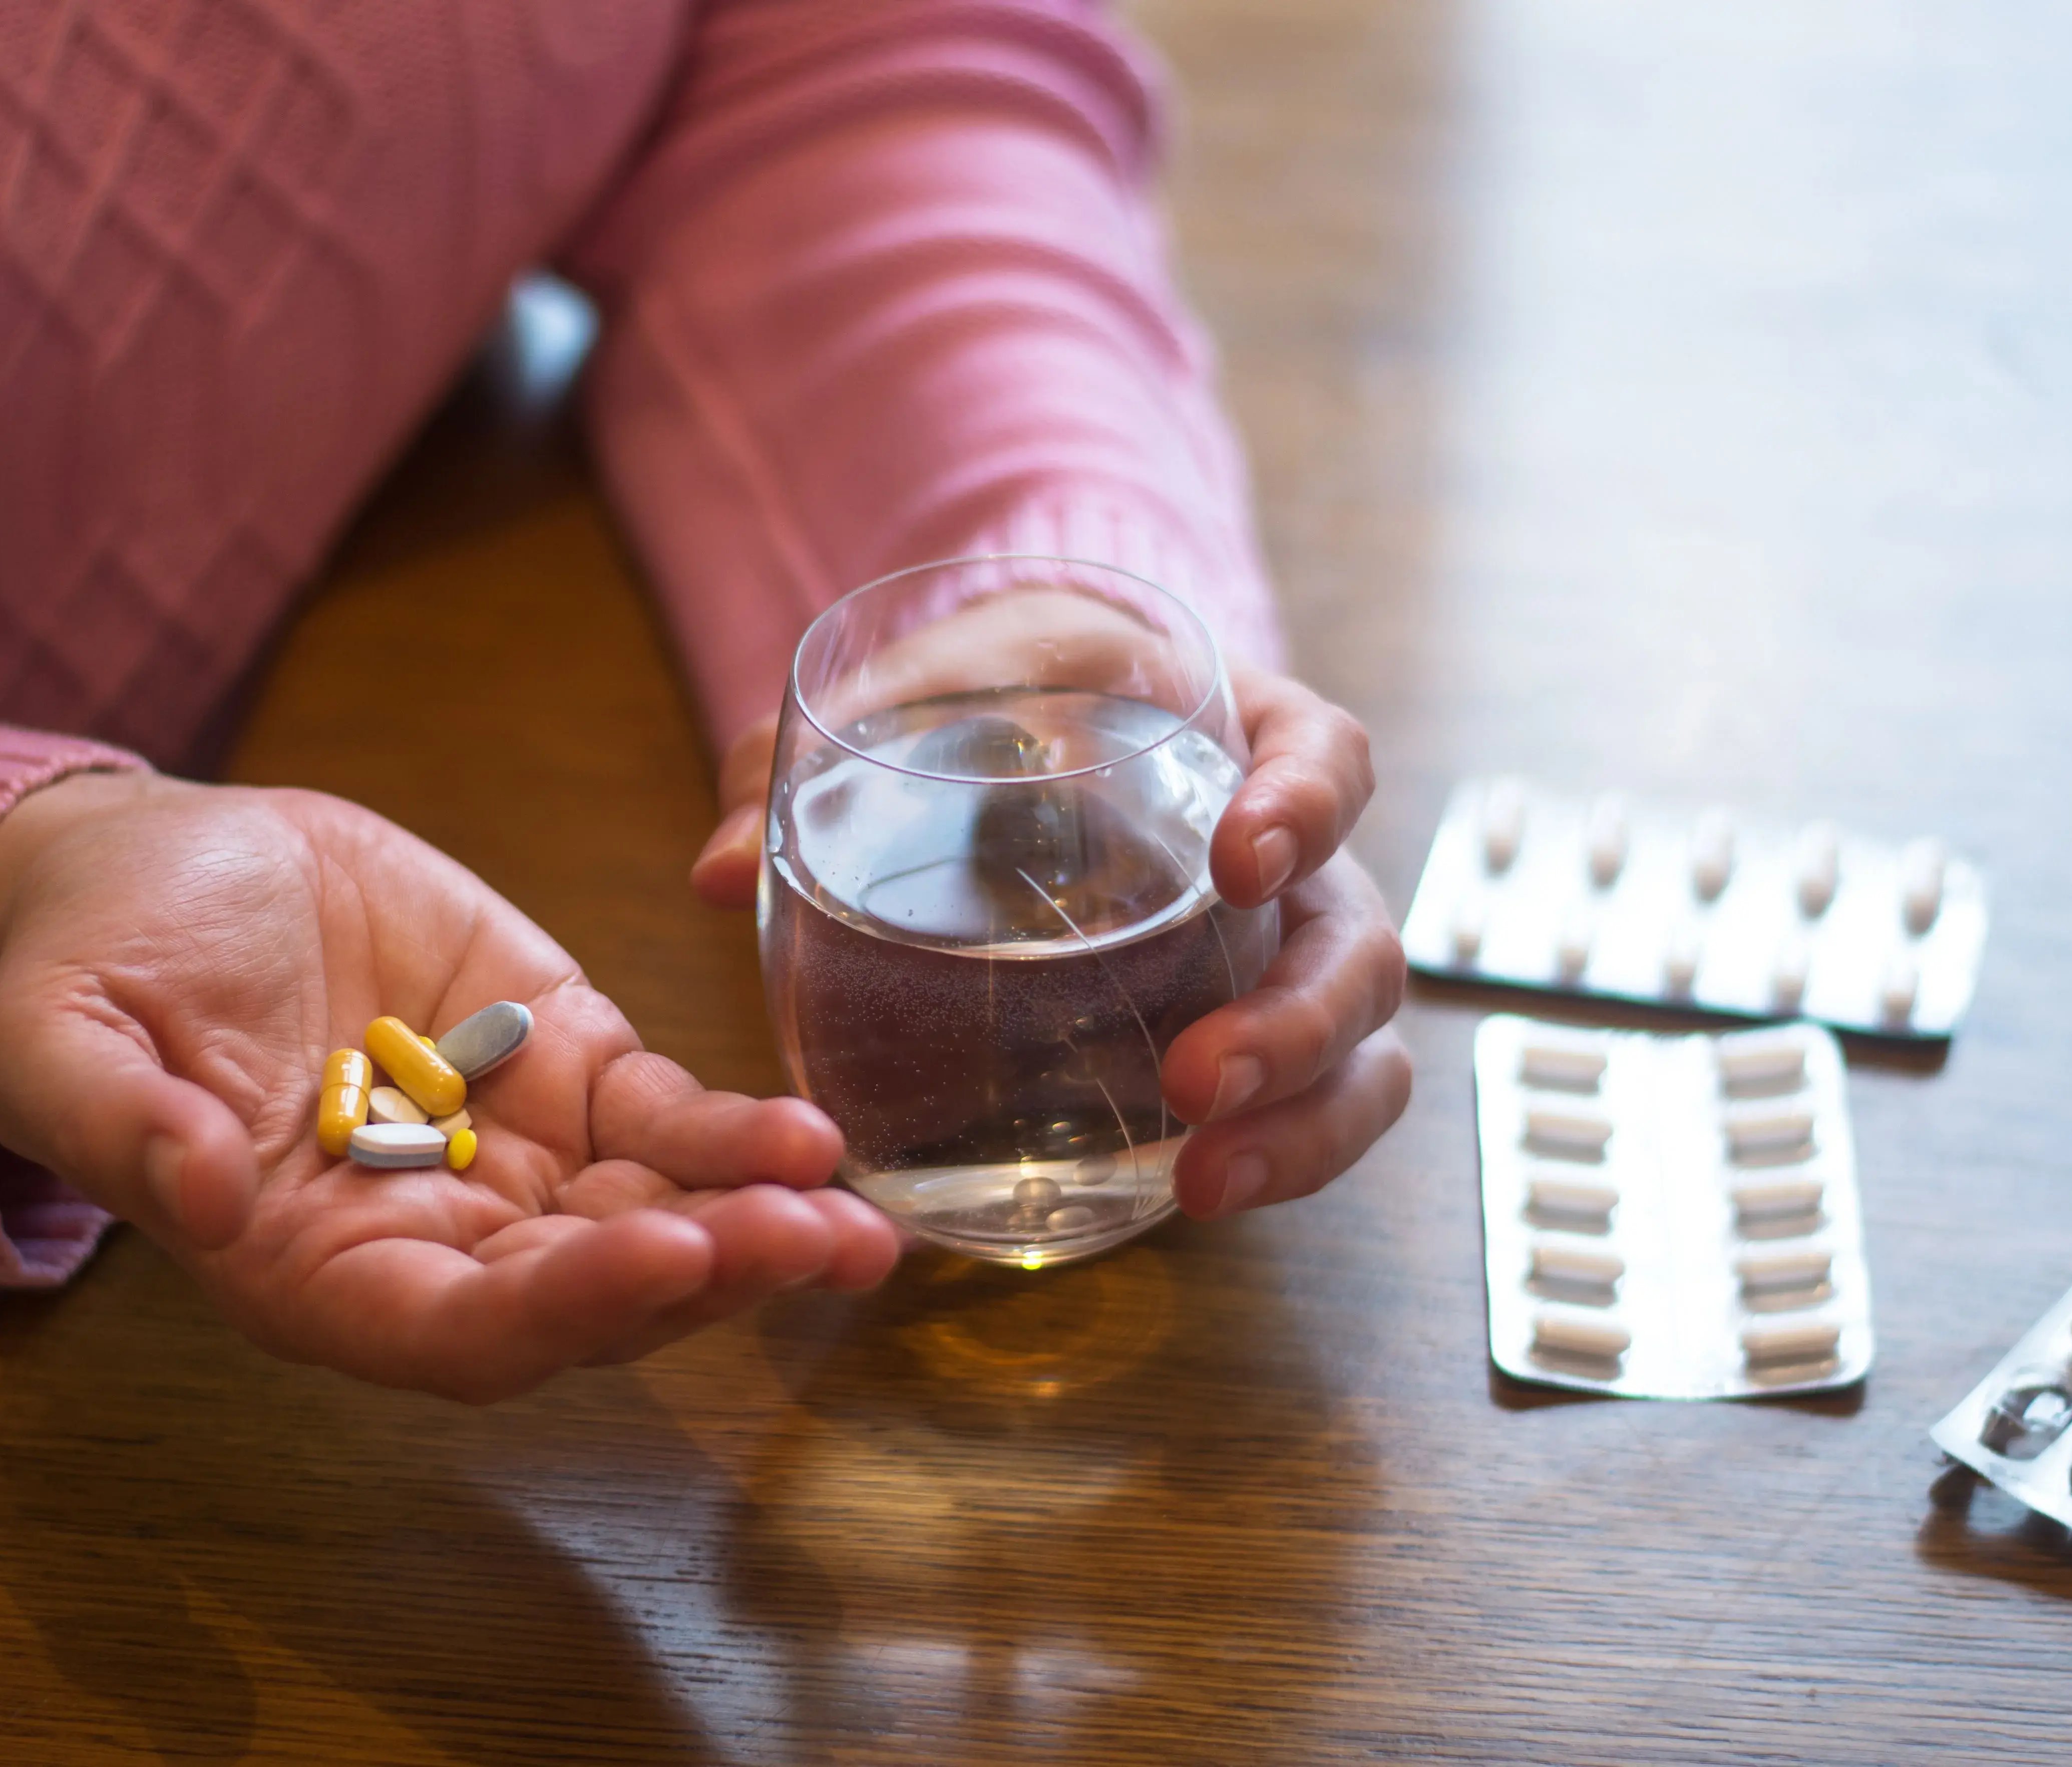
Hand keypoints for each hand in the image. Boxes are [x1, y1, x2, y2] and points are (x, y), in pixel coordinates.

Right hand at [0, 771, 900, 1399]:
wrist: (157, 871)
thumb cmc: (90, 972)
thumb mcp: (63, 1039)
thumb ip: (119, 1125)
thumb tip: (197, 1192)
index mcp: (313, 1272)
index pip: (451, 1332)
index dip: (558, 1310)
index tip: (655, 1260)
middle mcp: (433, 1236)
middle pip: (586, 1294)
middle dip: (702, 1274)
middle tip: (813, 1243)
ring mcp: (511, 1151)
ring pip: (651, 1213)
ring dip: (755, 1222)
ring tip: (853, 1216)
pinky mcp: (560, 1059)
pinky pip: (665, 1115)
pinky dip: (734, 1129)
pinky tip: (813, 1133)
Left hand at [693, 640, 1409, 1219]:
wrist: (1024, 729)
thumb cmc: (983, 700)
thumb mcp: (906, 700)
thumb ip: (809, 766)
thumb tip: (713, 871)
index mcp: (1231, 731)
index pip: (1324, 755)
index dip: (1306, 805)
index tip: (1243, 857)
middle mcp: (1289, 856)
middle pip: (1356, 941)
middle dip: (1298, 1023)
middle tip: (1196, 1080)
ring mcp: (1279, 955)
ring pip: (1358, 1048)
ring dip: (1302, 1121)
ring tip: (1207, 1183)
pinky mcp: (1252, 1037)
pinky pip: (1308, 1108)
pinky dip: (1275, 1159)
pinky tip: (1191, 1199)